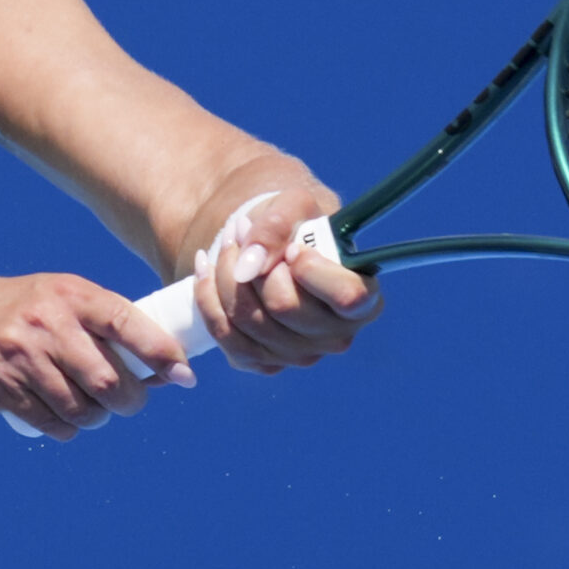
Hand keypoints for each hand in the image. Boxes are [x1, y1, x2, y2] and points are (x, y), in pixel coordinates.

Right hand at [0, 274, 196, 440]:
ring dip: (95, 418)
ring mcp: (20, 355)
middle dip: (128, 401)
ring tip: (88, 407)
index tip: (184, 375)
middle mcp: (47, 321)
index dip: (161, 352)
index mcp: (70, 294)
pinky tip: (60, 416)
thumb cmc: (19, 312)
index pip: (127, 323)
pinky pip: (51, 424)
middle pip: (108, 379)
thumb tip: (166, 370)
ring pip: (81, 408)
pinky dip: (66, 429)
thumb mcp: (60, 300)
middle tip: (127, 402)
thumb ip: (106, 329)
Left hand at [191, 186, 381, 374]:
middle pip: (284, 306)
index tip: (294, 247)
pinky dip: (207, 298)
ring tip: (227, 241)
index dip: (313, 269)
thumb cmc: (295, 223)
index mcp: (363, 300)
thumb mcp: (294, 206)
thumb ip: (277, 226)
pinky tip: (205, 267)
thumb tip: (248, 268)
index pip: (347, 296)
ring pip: (248, 319)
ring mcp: (300, 356)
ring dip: (225, 273)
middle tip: (244, 230)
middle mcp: (337, 337)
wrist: (272, 245)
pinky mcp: (263, 362)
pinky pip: (225, 335)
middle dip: (256, 263)